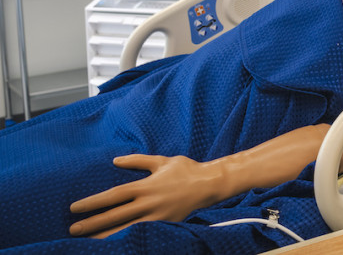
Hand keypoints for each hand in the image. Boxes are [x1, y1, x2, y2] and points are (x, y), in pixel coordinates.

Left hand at [69, 154, 223, 238]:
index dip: (92, 202)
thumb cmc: (186, 169)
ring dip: (105, 235)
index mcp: (146, 186)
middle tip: (72, 229)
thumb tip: (115, 160)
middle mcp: (149, 202)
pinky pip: (142, 233)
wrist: (210, 184)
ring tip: (87, 241)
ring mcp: (157, 216)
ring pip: (126, 229)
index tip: (74, 208)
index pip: (113, 196)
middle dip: (92, 223)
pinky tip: (115, 242)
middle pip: (115, 215)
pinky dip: (126, 238)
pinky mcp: (166, 224)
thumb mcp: (161, 161)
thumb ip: (137, 161)